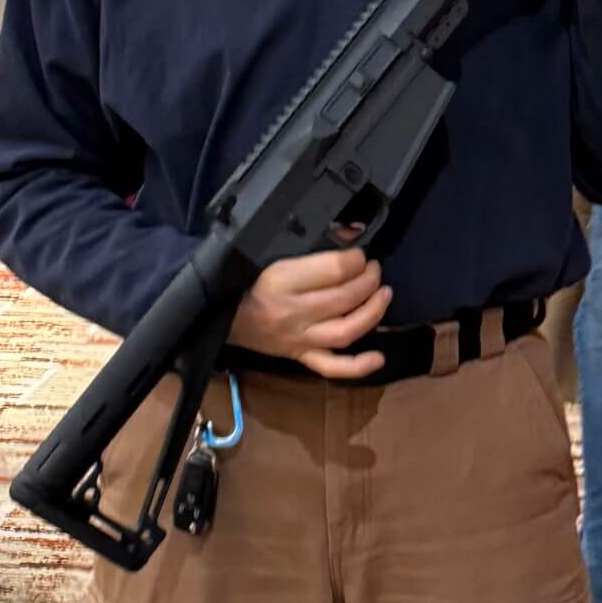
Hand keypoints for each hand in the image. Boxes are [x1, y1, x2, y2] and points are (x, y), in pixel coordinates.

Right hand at [231, 248, 392, 380]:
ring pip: (346, 330)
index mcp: (282, 280)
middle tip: (374, 269)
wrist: (216, 316)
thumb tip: (349, 235)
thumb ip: (308, 247)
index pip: (333, 269)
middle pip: (345, 297)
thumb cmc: (243, 279)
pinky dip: (358, 366)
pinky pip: (331, 367)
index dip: (356, 258)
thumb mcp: (268, 253)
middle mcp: (293, 312)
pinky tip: (379, 357)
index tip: (359, 253)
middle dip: (369, 279)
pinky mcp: (299, 356)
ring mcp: (298, 338)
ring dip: (373, 312)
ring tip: (384, 294)